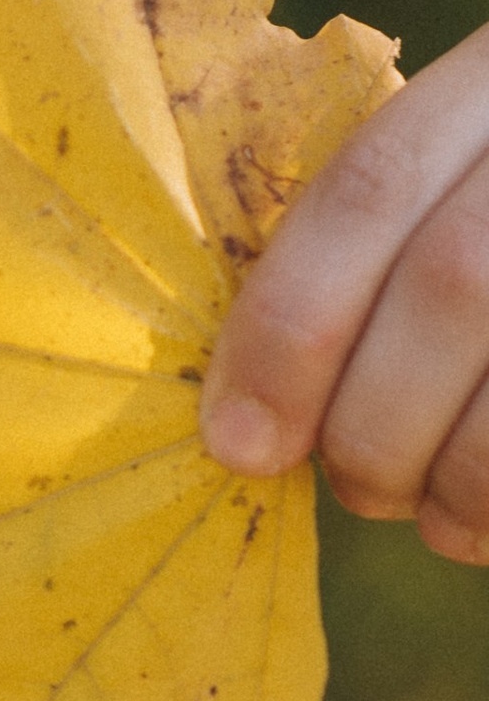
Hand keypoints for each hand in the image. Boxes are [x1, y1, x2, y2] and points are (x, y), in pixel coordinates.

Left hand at [202, 22, 488, 562]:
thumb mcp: (464, 176)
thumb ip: (378, 248)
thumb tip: (252, 408)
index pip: (372, 185)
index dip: (288, 326)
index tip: (236, 439)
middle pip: (454, 284)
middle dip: (371, 420)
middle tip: (352, 483)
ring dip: (455, 479)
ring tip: (431, 514)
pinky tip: (486, 525)